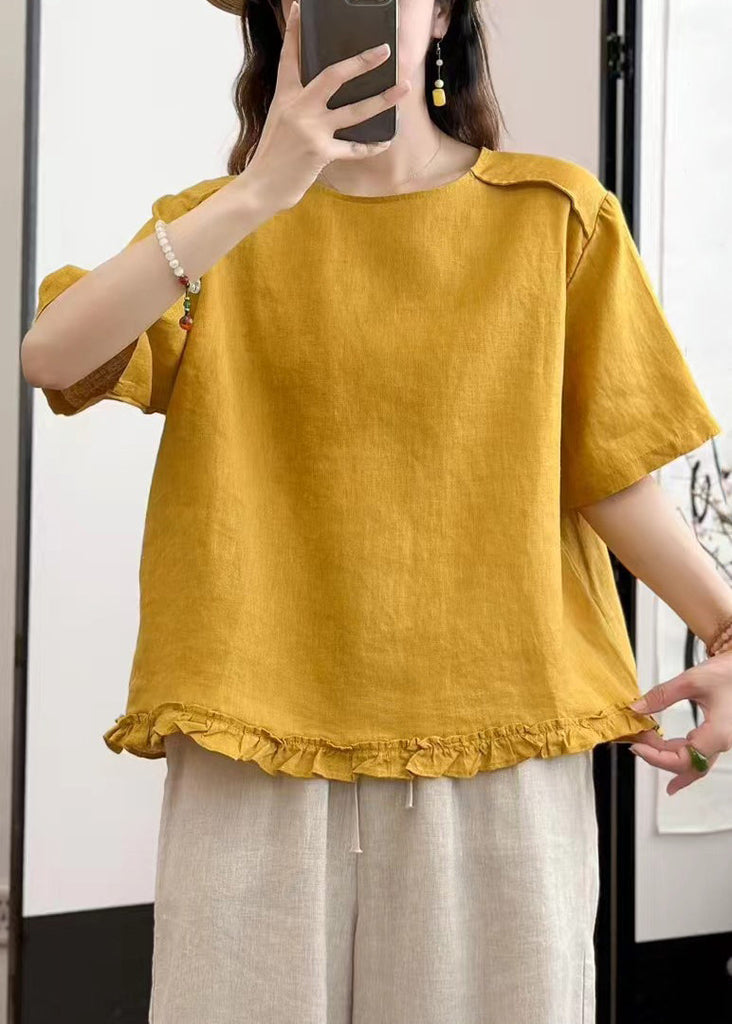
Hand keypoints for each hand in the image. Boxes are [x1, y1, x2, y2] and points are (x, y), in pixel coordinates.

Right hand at [238, 0, 410, 211]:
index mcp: (285, 96)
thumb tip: (321, 94)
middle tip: (384, 50)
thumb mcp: (280, 121)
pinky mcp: (320, 152)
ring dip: (382, 99)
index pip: (290, 56)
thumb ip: (298, 104)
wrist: (261, 187)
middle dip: (361, 62)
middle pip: (334, 76)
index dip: (294, 30)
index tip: (300, 7)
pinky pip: (354, 147)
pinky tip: (386, 140)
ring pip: (354, 110)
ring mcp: (310, 129)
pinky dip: (371, 146)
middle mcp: (298, 107)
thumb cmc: (273, 155)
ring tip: (403, 88)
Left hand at [622, 650, 731, 794]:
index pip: (682, 760)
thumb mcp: (691, 681)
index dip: (656, 757)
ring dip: (667, 759)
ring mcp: (720, 740)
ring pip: (693, 763)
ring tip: (645, 748)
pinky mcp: (716, 735)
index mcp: (717, 734)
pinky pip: (697, 754)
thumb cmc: (728, 673)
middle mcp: (721, 742)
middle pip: (687, 765)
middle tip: (637, 744)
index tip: (637, 746)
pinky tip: (666, 757)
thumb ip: (662, 695)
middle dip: (658, 758)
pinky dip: (678, 756)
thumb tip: (637, 708)